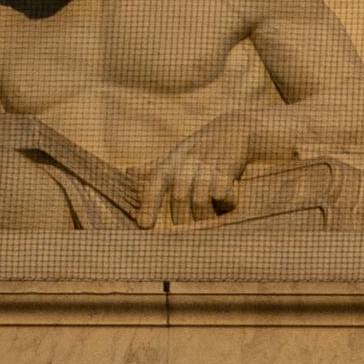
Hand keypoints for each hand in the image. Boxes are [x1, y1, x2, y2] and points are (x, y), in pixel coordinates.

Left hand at [146, 113, 269, 223]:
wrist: (235, 130)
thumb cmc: (201, 147)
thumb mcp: (175, 154)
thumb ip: (154, 167)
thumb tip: (128, 172)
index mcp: (169, 164)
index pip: (153, 186)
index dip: (148, 205)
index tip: (145, 226)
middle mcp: (185, 165)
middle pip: (178, 198)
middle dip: (182, 219)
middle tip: (187, 233)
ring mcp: (206, 167)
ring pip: (199, 201)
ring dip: (205, 216)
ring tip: (210, 222)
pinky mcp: (226, 171)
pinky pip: (222, 196)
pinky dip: (226, 204)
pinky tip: (229, 203)